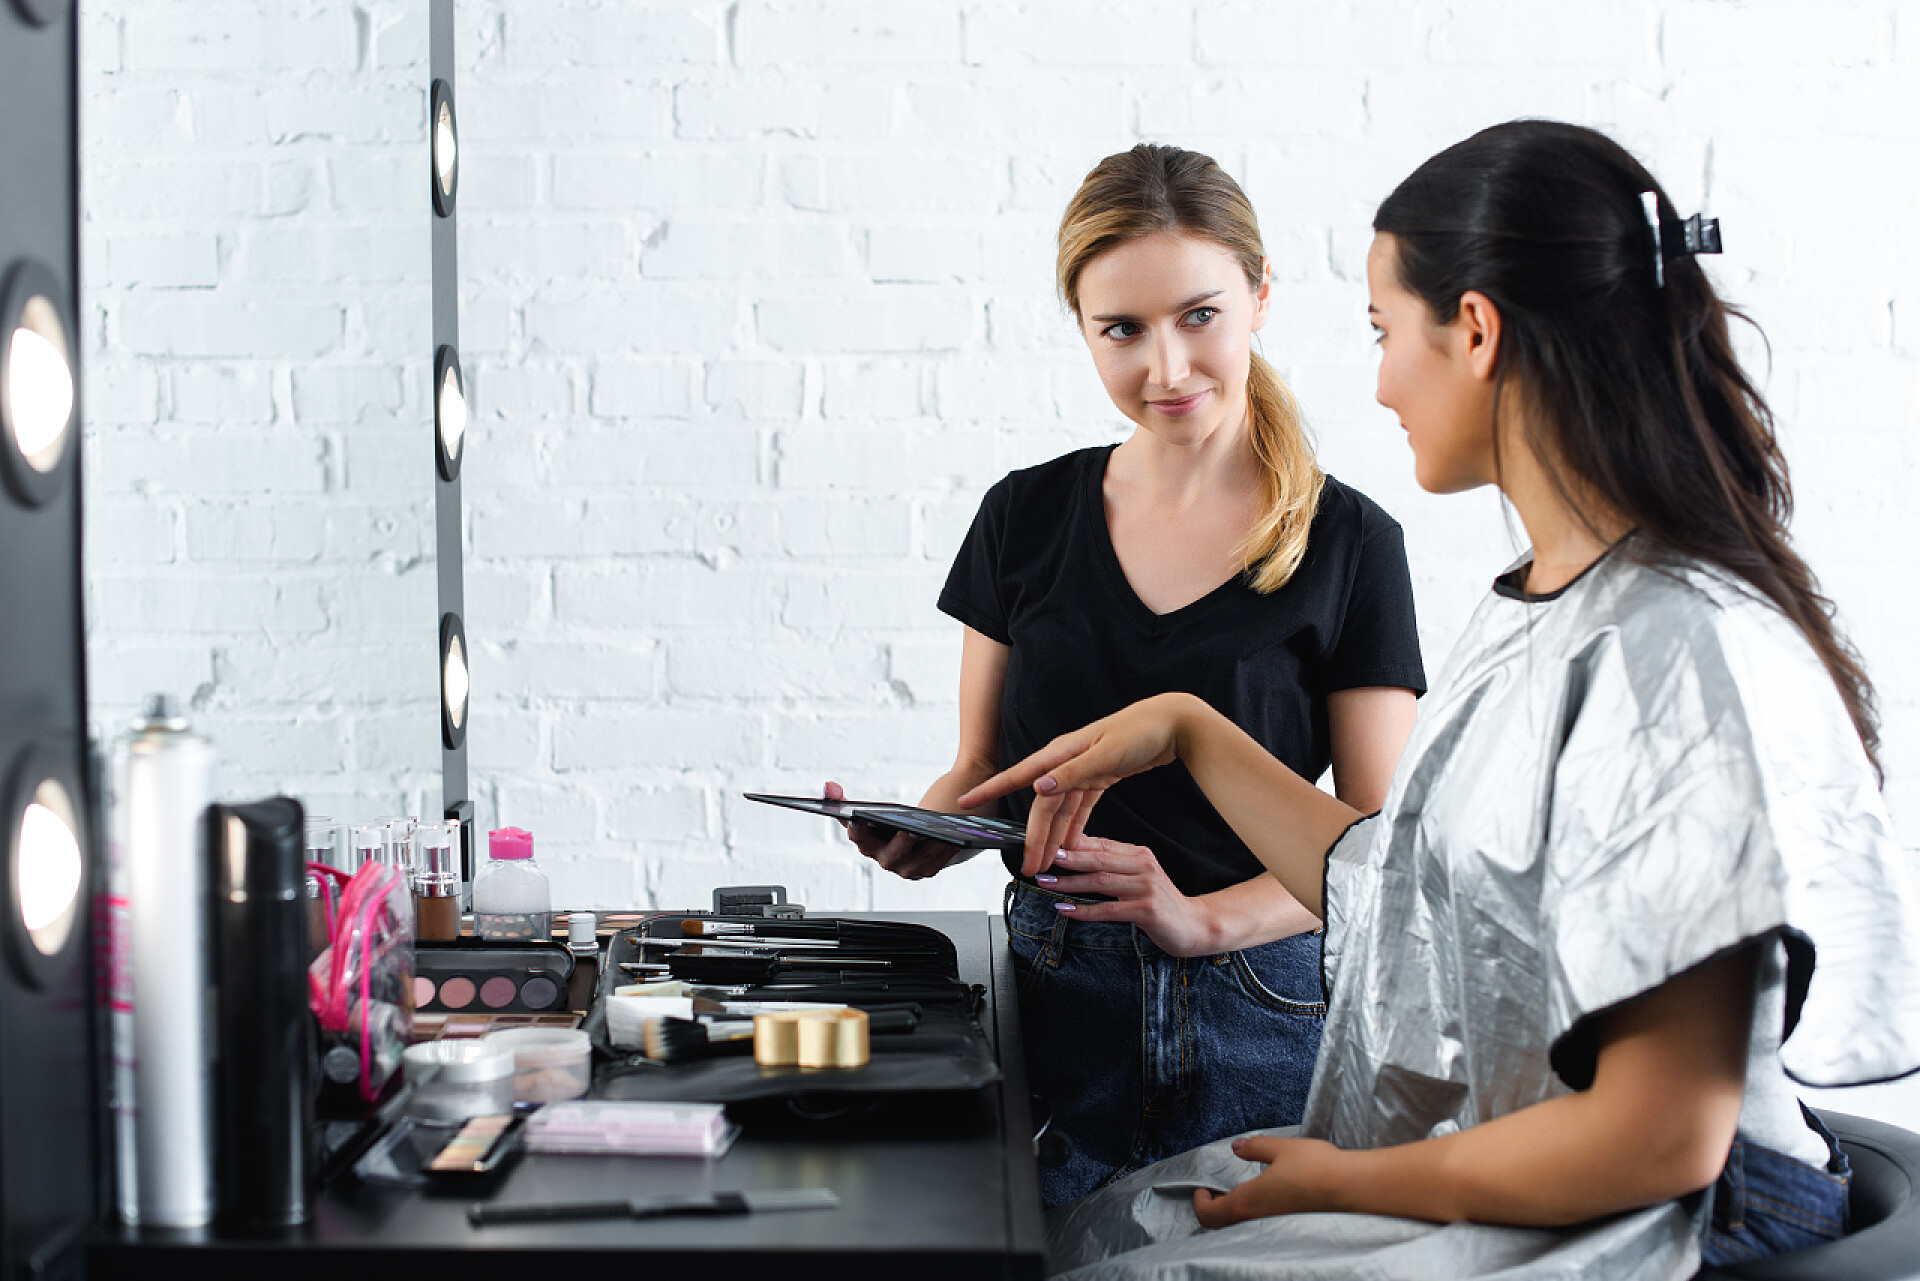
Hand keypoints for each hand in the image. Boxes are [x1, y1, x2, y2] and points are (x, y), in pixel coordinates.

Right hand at [823, 781, 964, 880]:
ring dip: (928, 846)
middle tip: (908, 829)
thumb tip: (828, 786)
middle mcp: (886, 860)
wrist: (919, 838)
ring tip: (938, 830)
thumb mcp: (871, 811)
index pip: (859, 839)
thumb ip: (845, 801)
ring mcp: (907, 868)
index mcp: (868, 845)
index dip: (857, 830)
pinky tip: (954, 836)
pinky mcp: (928, 870)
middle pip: (891, 854)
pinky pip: (937, 861)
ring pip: (918, 859)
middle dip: (899, 843)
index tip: (858, 818)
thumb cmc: (893, 823)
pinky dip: (945, 849)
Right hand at [957, 693, 1191, 876]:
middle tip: (1030, 867)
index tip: (966, 802)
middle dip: (1034, 837)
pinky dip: (1074, 826)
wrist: (1173, 722)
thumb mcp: (1107, 754)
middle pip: (1043, 804)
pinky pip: (1080, 806)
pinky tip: (1071, 844)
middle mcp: (1067, 761)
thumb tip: (1038, 787)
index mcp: (1063, 752)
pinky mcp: (1100, 775)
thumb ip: (1073, 773)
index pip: (1020, 776)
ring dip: (1054, 837)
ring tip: (1047, 864)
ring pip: (1061, 809)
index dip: (992, 789)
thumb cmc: (1141, 731)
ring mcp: (1083, 769)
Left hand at [1037, 836, 1216, 956]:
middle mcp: (1144, 865)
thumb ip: (1112, 865)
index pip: (1101, 844)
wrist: (1193, 925)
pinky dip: (1085, 910)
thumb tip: (1074, 851)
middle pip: (1098, 858)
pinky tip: (1066, 910)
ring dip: (1070, 883)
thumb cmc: (1159, 902)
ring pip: (1101, 881)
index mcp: (1139, 854)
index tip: (1046, 845)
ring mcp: (1146, 887)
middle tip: (1042, 860)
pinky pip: (1109, 909)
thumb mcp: (1137, 877)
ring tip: (1046, 883)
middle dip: (1067, 859)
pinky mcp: (1147, 910)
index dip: (1072, 844)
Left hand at [1192, 1135, 1350, 1228]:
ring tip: (1242, 1192)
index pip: (1210, 1215)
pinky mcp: (1291, 1229)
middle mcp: (1258, 1221)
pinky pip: (1262, 1226)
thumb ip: (1254, 1148)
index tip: (1203, 1189)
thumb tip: (1237, 1147)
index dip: (1200, 1203)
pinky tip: (1268, 1199)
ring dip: (1236, 1211)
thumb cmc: (1315, 1167)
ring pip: (1243, 1227)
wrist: (1351, 1188)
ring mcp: (1275, 1228)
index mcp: (1248, 1202)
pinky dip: (1255, 1215)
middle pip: (1223, 1225)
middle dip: (1216, 1208)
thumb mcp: (1280, 1148)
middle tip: (1217, 1191)